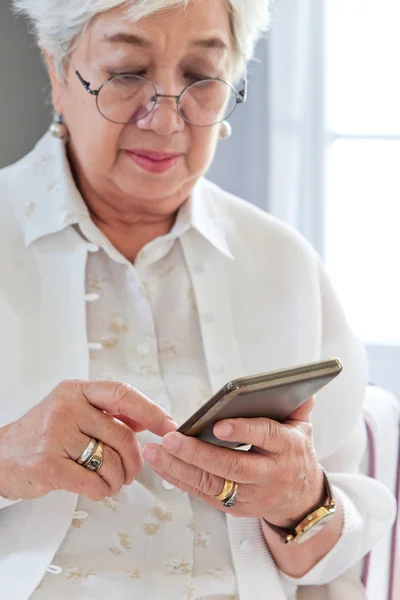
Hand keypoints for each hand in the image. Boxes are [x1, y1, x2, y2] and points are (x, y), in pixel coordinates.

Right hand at [0, 380, 176, 501]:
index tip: (169, 426)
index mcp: (75, 391)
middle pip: (123, 435)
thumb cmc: (43, 433)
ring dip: (118, 479)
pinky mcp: (48, 466)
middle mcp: (66, 408)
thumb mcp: (73, 409)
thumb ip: (108, 412)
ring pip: (111, 462)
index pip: (122, 393)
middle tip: (133, 470)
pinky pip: (94, 483)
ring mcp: (55, 436)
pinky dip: (103, 490)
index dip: (151, 411)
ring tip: (111, 481)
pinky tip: (96, 487)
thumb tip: (148, 419)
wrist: (1, 456)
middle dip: (135, 459)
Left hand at [143, 397, 323, 527]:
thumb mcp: (303, 429)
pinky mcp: (234, 507)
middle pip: (232, 466)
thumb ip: (299, 408)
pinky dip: (180, 480)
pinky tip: (161, 466)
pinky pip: (204, 494)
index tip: (218, 425)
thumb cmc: (294, 455)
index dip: (243, 432)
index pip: (266, 437)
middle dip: (198, 453)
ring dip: (179, 468)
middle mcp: (269, 474)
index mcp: (287, 449)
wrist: (300, 500)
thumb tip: (306, 389)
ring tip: (155, 452)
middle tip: (170, 439)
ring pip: (212, 483)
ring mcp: (251, 494)